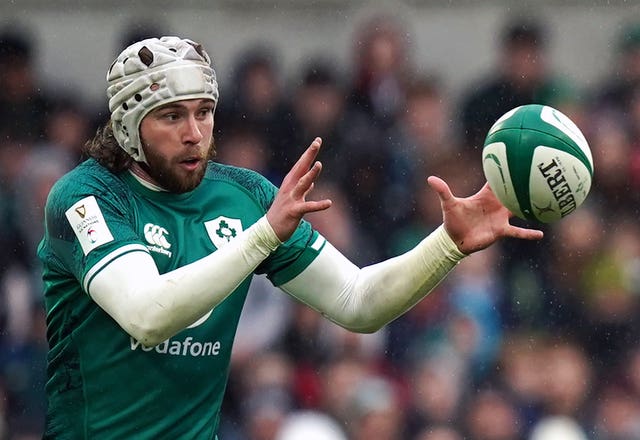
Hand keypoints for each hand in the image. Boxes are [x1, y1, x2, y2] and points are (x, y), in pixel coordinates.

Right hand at [267, 137, 332, 241]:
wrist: (268, 230)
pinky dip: (319, 205)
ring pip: (302, 184)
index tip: (317, 140)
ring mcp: (291, 199)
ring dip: (310, 174)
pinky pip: (308, 207)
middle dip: (309, 155)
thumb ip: (303, 190)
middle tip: (317, 142)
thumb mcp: (292, 199)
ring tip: (319, 164)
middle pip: (301, 168)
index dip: (309, 153)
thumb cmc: (281, 214)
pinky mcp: (294, 211)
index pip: (301, 165)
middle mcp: (290, 188)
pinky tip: (329, 203)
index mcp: (290, 183)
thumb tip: (311, 184)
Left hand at [427, 176, 543, 253]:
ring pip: (519, 210)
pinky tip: (541, 233)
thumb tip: (430, 178)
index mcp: (485, 196)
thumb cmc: (452, 220)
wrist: (455, 240)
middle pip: (513, 192)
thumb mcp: (448, 204)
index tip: (515, 156)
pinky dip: (527, 233)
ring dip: (531, 207)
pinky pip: (517, 232)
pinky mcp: (501, 230)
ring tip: (549, 201)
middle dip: (524, 183)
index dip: (505, 169)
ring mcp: (500, 217)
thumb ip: (443, 190)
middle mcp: (496, 205)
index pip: (497, 180)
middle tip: (539, 173)